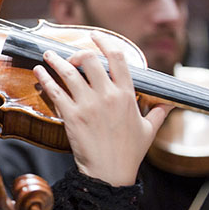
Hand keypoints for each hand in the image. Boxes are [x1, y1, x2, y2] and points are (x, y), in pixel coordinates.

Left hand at [34, 32, 168, 185]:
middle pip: (90, 60)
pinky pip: (55, 91)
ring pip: (69, 73)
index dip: (104, 42)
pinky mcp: (71, 116)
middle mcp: (107, 96)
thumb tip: (170, 104)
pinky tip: (39, 72)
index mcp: (127, 95)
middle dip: (77, 53)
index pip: (117, 58)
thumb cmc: (130, 153)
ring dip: (55, 60)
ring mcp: (88, 105)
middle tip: (68, 55)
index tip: (94, 35)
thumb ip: (158, 113)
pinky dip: (45, 78)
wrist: (110, 174)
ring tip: (47, 55)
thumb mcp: (149, 131)